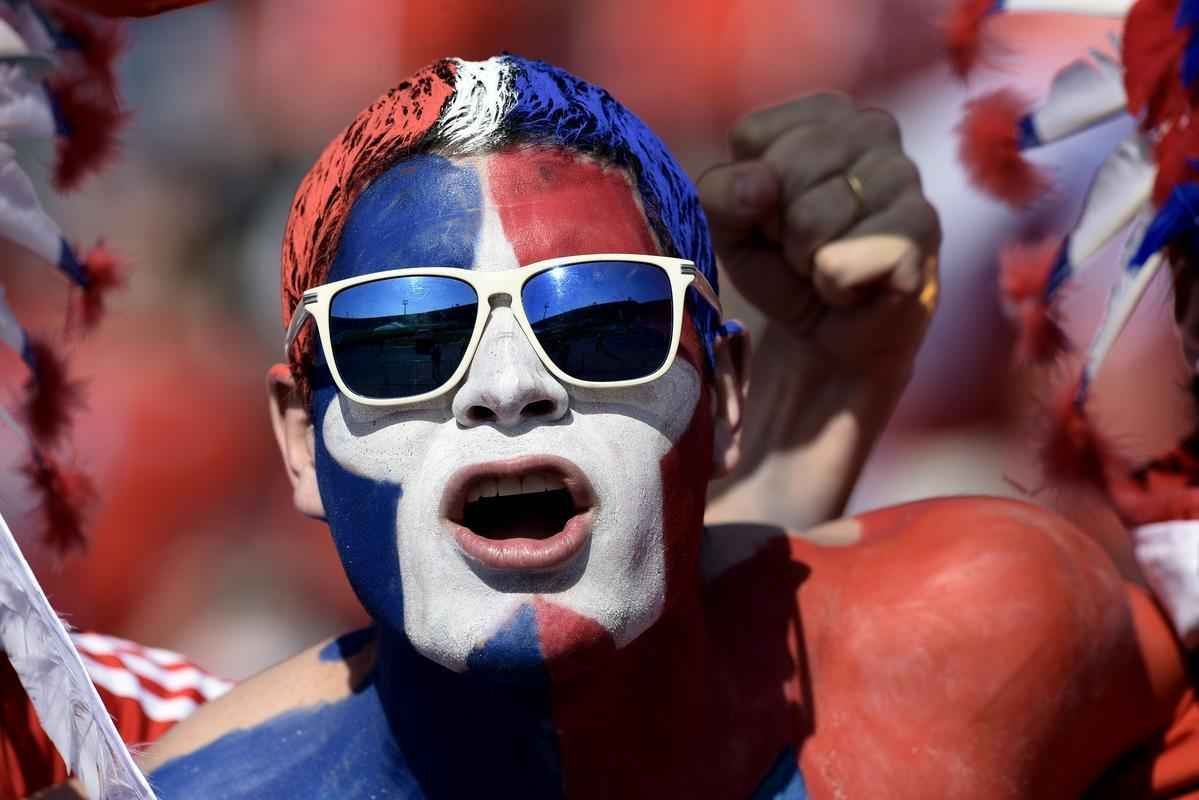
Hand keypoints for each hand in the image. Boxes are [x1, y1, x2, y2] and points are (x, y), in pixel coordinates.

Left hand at [698, 93, 940, 378]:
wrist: (834, 331)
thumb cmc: (783, 265)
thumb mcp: (730, 227)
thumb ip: (720, 194)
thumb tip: (758, 185)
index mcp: (821, 112)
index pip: (751, 135)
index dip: (747, 193)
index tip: (772, 216)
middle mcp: (871, 127)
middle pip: (782, 171)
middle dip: (779, 227)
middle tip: (803, 246)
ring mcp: (903, 173)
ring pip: (811, 217)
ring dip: (806, 259)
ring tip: (828, 263)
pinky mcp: (922, 226)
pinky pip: (842, 259)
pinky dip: (833, 285)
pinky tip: (854, 285)